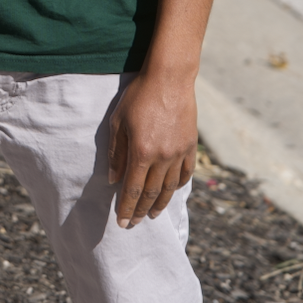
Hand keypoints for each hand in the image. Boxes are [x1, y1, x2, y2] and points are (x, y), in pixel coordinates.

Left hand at [108, 73, 196, 227]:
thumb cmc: (138, 96)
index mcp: (141, 152)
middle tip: (134, 223)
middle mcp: (162, 157)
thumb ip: (116, 152)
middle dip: (140, 211)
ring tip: (152, 214)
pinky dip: (178, 186)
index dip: (126, 208)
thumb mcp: (118, 121)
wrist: (169, 79)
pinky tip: (171, 192)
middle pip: (151, 193)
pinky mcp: (190, 146)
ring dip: (160, 204)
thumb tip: (113, 179)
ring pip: (169, 188)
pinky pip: (185, 173)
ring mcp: (178, 153)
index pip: (132, 189)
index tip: (121, 222)